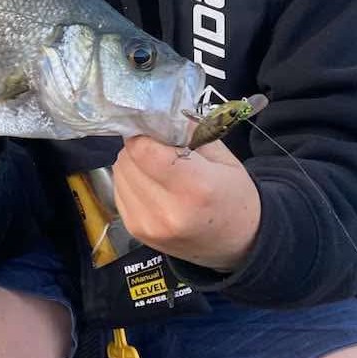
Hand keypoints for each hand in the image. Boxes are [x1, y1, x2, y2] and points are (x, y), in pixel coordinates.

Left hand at [110, 131, 261, 271]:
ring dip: (133, 164)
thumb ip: (190, 132)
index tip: (156, 130)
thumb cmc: (234, 196)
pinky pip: (119, 191)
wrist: (238, 244)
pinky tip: (152, 185)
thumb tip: (159, 113)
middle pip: (128, 159)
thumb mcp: (224, 158)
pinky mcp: (136, 232)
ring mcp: (148, 225)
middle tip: (160, 149)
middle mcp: (166, 210)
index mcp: (194, 187)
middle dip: (140, 147)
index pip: (143, 149)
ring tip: (157, 168)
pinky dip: (131, 181)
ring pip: (119, 173)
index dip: (146, 133)